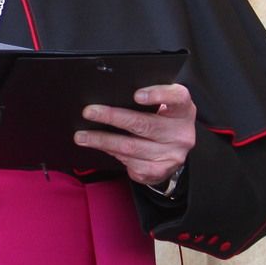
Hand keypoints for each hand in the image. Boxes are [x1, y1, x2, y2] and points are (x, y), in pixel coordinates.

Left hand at [75, 83, 195, 187]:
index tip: (136, 95)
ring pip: (131, 147)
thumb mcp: (161, 106)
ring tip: (82, 136)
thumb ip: (145, 98)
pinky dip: (110, 153)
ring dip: (102, 140)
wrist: (171, 150)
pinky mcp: (160, 170)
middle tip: (89, 112)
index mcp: (183, 110)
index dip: (158, 95)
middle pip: (144, 124)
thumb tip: (109, 94)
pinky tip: (99, 147)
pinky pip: (130, 162)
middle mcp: (181, 133)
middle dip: (112, 117)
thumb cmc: (160, 120)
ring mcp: (172, 154)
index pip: (177, 98)